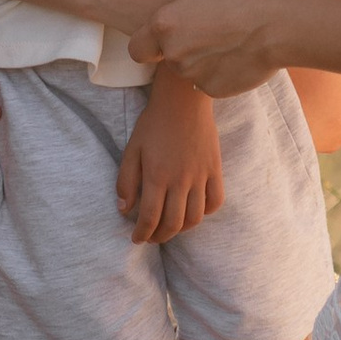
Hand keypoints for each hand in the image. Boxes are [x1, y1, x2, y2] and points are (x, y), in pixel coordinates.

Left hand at [115, 66, 224, 242]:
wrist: (183, 100)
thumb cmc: (153, 123)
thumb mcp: (131, 149)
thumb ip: (125, 181)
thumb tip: (124, 210)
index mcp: (156, 176)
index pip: (149, 217)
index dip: (142, 233)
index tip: (136, 239)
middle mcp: (180, 180)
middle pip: (173, 223)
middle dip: (159, 237)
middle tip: (151, 237)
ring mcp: (200, 176)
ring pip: (195, 217)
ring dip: (181, 229)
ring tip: (171, 228)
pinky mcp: (214, 169)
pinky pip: (216, 201)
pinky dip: (205, 213)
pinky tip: (193, 212)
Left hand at [129, 0, 287, 97]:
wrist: (278, 28)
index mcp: (165, 25)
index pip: (137, 48)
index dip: (148, 42)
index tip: (166, 34)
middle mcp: (174, 54)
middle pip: (165, 57)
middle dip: (179, 47)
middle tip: (206, 30)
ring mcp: (193, 75)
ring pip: (187, 70)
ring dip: (198, 59)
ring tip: (224, 40)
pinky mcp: (213, 89)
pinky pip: (207, 82)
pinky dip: (216, 72)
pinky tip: (234, 55)